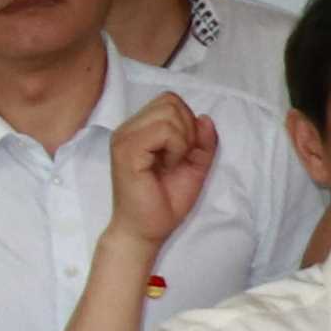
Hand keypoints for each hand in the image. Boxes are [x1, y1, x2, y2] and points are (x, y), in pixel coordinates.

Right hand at [103, 91, 216, 246]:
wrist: (147, 230)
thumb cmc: (166, 200)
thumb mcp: (195, 164)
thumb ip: (203, 140)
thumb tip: (205, 117)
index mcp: (140, 129)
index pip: (170, 101)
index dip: (188, 122)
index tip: (184, 152)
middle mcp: (128, 129)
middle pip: (171, 101)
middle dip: (188, 128)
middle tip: (180, 157)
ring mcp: (124, 137)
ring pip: (169, 111)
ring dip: (183, 138)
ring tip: (172, 162)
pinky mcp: (126, 150)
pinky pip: (163, 129)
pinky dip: (176, 146)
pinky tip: (168, 165)